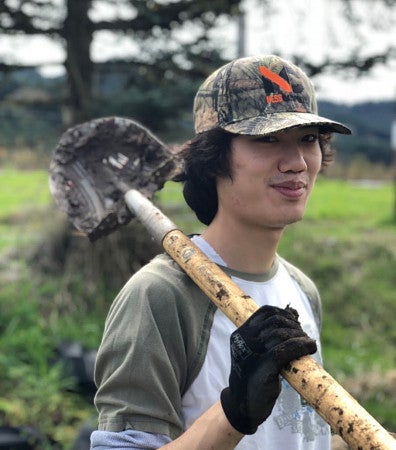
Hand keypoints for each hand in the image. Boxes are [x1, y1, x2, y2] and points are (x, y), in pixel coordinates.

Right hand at [220, 305, 316, 434]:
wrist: (242, 405)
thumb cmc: (252, 375)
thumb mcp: (253, 351)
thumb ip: (266, 335)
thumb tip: (294, 312)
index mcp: (241, 333)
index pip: (265, 311)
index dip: (284, 313)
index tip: (294, 321)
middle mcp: (244, 340)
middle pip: (276, 321)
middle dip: (294, 325)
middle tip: (303, 334)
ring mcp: (252, 353)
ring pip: (281, 334)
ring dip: (300, 335)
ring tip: (307, 342)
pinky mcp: (263, 367)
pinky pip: (286, 350)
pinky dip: (302, 345)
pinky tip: (311, 347)